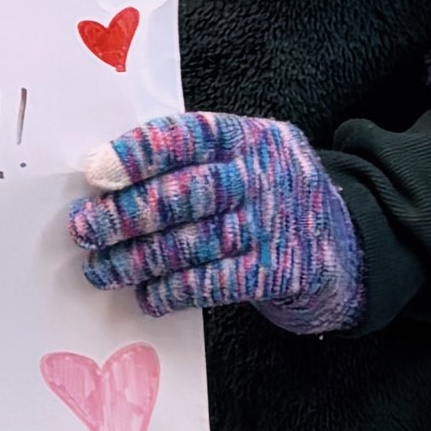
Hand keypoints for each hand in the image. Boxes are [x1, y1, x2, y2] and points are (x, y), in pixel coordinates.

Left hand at [69, 111, 365, 336]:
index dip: (137, 153)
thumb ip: (191, 161)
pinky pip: (214, 283)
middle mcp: (266, 176)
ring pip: (193, 243)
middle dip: (125, 213)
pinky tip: (147, 296)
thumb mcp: (246, 160)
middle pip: (185, 193)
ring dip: (137, 259)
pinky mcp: (281, 270)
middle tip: (84, 230)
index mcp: (251, 137)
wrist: (346, 246)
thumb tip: (103, 174)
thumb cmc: (268, 198)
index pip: (187, 134)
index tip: (94, 172)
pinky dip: (173, 291)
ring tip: (101, 268)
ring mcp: (276, 225)